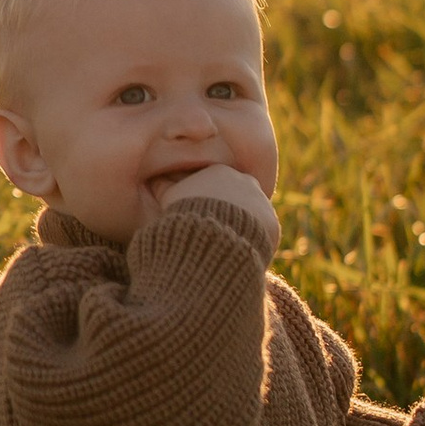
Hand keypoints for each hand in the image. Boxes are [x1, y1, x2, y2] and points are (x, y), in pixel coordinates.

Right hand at [149, 165, 280, 254]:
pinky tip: (237, 253)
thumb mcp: (169, 197)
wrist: (215, 238)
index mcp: (220, 172)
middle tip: (213, 229)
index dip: (206, 199)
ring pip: (251, 213)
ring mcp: (261, 203)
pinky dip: (251, 241)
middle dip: (228, 209)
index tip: (199, 213)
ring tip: (225, 244)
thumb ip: (163, 186)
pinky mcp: (272, 226)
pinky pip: (262, 234)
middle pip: (236, 195)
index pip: (215, 182)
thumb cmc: (187, 215)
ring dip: (242, 226)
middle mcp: (245, 182)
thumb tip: (151, 179)